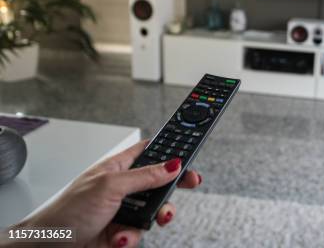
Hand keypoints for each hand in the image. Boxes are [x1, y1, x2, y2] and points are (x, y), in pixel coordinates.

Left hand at [7, 140, 201, 247]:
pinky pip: (140, 233)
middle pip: (159, 183)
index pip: (151, 152)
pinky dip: (132, 238)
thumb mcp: (111, 186)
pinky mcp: (121, 232)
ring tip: (151, 221)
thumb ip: (145, 176)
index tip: (190, 154)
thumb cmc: (66, 211)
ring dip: (152, 218)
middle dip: (171, 190)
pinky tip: (119, 238)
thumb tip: (172, 164)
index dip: (171, 151)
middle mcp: (123, 188)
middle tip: (189, 184)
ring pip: (155, 212)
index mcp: (119, 167)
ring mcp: (123, 211)